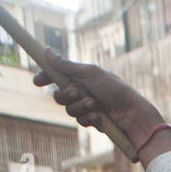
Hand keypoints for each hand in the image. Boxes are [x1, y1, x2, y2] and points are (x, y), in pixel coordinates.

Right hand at [32, 50, 166, 155]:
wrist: (133, 113)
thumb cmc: (115, 90)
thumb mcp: (90, 73)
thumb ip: (67, 65)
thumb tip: (47, 51)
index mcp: (82, 77)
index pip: (57, 76)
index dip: (46, 78)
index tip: (37, 82)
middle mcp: (83, 91)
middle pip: (59, 95)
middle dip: (65, 95)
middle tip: (77, 92)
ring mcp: (87, 106)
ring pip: (68, 109)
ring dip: (79, 107)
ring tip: (94, 105)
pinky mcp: (93, 120)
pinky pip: (80, 120)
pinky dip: (88, 118)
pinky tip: (99, 117)